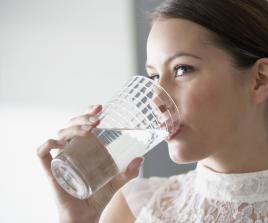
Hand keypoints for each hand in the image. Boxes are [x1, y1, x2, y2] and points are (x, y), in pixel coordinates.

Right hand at [37, 104, 143, 222]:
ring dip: (73, 128)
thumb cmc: (98, 196)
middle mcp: (71, 149)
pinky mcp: (51, 170)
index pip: (83, 124)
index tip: (100, 108)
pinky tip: (61, 143)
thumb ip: (128, 172)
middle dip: (83, 118)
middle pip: (71, 125)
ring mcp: (61, 158)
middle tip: (97, 120)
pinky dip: (49, 144)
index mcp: (85, 148)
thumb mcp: (116, 182)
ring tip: (89, 130)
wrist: (85, 215)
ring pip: (60, 134)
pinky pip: (42, 152)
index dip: (88, 112)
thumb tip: (141, 158)